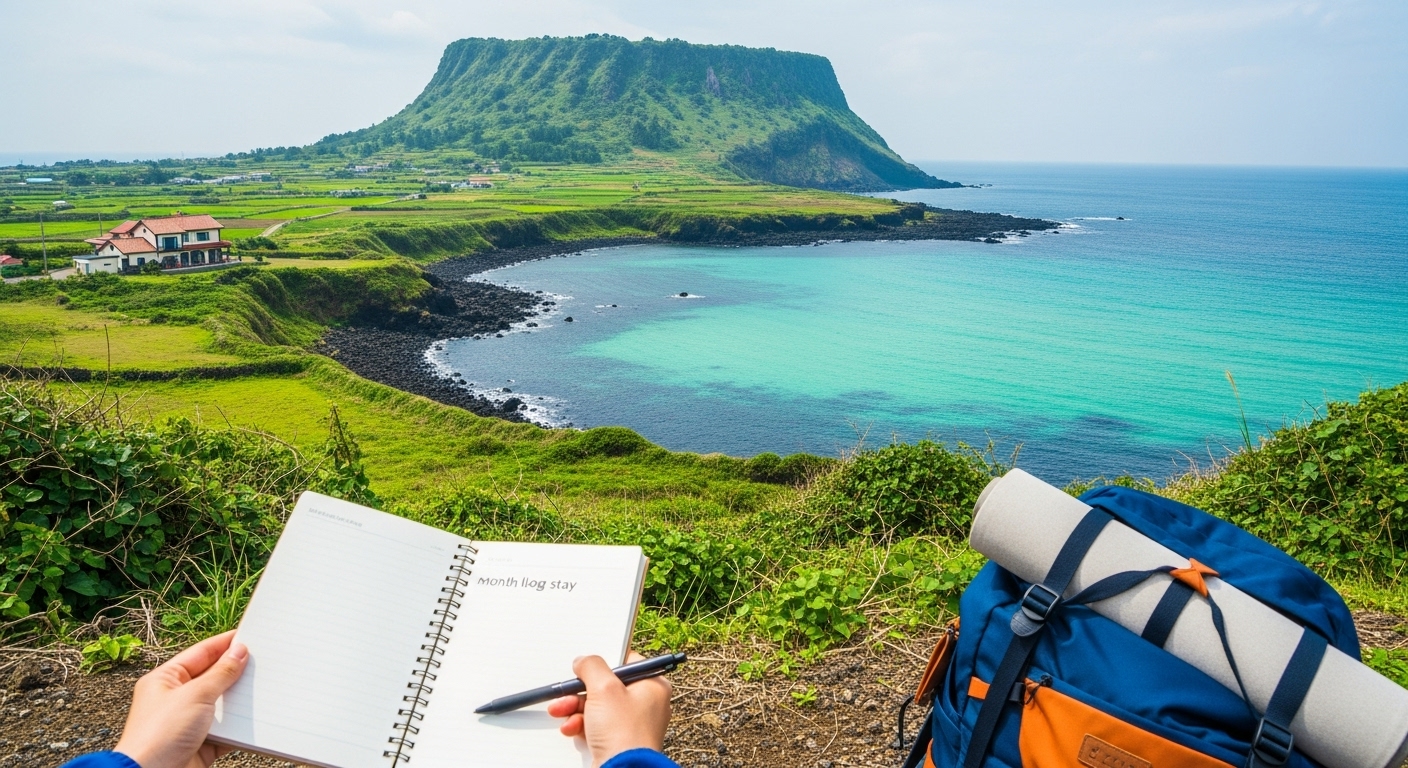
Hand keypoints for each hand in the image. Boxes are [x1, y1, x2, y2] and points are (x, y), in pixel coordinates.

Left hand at [115, 631, 248, 767]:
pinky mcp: (200, 743)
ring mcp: (188, 722)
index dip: (224, 644)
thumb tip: (238, 652)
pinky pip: (226, 728)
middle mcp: (176, 699)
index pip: (200, 653)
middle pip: (212, 678)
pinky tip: (255, 719)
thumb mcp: (195, 695)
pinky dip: (240, 726)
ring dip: (239, 700)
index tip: (248, 637)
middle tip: (260, 661)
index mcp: (165, 679)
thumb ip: (221, 673)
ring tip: (261, 688)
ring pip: (221, 704)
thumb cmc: (158, 736)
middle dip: (235, 671)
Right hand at [547, 652, 671, 766]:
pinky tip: (572, 729)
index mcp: (653, 686)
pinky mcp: (619, 742)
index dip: (604, 662)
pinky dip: (581, 725)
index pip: (627, 662)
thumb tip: (584, 661)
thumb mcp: (605, 688)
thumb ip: (592, 666)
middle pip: (608, 686)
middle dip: (581, 690)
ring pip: (598, 707)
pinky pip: (596, 726)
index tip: (587, 665)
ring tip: (562, 712)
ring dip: (576, 708)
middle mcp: (646, 704)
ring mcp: (632, 725)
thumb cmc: (623, 733)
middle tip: (567, 692)